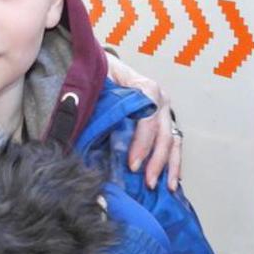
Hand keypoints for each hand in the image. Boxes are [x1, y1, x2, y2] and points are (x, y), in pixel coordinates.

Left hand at [105, 52, 180, 190]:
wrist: (107, 66)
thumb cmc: (101, 72)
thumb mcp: (96, 79)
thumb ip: (92, 98)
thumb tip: (80, 119)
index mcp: (146, 88)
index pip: (148, 118)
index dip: (142, 143)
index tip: (132, 165)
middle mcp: (160, 100)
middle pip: (163, 133)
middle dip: (156, 161)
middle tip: (147, 182)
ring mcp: (165, 111)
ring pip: (173, 141)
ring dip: (169, 166)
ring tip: (165, 187)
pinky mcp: (165, 122)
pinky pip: (173, 144)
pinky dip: (173, 163)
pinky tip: (172, 181)